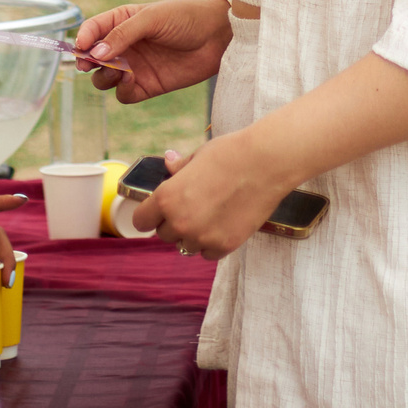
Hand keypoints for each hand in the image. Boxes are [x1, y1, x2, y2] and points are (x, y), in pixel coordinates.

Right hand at [78, 0, 232, 101]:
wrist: (217, 37)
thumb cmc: (185, 18)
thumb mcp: (152, 18)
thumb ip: (123, 34)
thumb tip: (96, 53)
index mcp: (121, 21)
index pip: (91, 30)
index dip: (82, 40)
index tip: (80, 48)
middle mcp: (124, 45)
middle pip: (93, 59)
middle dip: (88, 62)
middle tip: (92, 64)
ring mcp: (134, 66)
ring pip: (104, 79)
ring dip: (104, 77)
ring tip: (118, 71)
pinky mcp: (147, 85)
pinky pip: (123, 95)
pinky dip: (122, 91)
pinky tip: (132, 81)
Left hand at [120, 139, 287, 261]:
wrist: (266, 162)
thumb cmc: (231, 153)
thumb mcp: (198, 156)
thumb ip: (179, 168)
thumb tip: (168, 161)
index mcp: (166, 198)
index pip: (141, 221)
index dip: (149, 215)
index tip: (158, 213)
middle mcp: (180, 222)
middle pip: (164, 235)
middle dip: (174, 223)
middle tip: (193, 207)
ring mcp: (202, 237)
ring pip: (186, 246)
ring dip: (193, 235)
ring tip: (211, 215)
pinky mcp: (225, 245)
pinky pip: (208, 253)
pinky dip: (213, 243)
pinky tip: (223, 224)